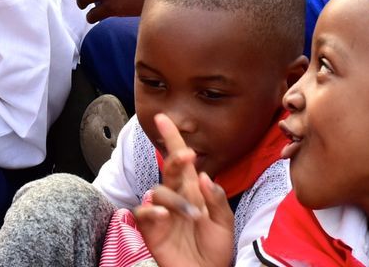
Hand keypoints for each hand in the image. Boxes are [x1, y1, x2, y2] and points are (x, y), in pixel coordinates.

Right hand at [132, 114, 235, 266]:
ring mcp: (161, 213)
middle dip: (175, 159)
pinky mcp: (151, 229)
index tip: (164, 119)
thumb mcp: (225, 222)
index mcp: (193, 191)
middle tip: (186, 156)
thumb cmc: (215, 250)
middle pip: (169, 170)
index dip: (173, 140)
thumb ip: (216, 198)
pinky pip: (144, 212)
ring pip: (158, 191)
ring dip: (176, 199)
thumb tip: (203, 175)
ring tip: (194, 216)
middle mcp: (175, 198)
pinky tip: (165, 215)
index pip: (182, 161)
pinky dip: (153, 211)